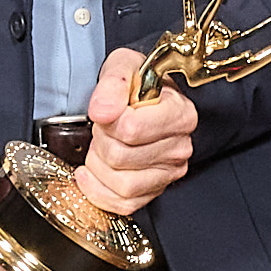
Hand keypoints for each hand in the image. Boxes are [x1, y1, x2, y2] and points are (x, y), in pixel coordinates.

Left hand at [72, 46, 195, 216]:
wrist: (144, 97)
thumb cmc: (137, 83)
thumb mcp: (123, 65)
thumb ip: (112, 83)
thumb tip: (102, 111)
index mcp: (180, 114)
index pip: (131, 129)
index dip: (108, 121)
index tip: (108, 110)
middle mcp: (180, 146)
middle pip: (122, 158)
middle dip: (100, 141)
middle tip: (104, 127)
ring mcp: (169, 171)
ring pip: (122, 185)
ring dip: (99, 166)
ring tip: (102, 146)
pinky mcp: (155, 190)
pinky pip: (124, 204)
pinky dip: (99, 192)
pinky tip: (90, 173)